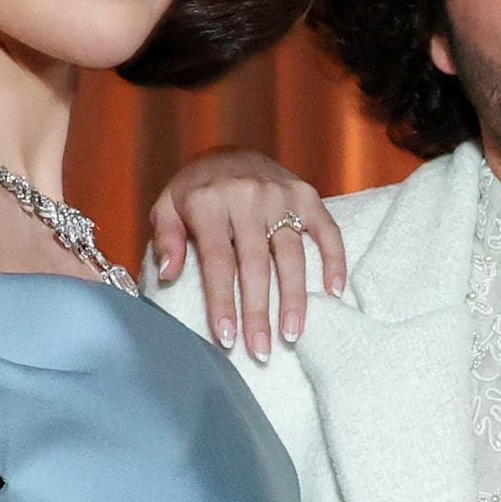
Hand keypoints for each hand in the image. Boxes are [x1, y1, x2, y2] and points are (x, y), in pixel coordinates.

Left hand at [148, 149, 344, 360]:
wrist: (228, 150)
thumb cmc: (195, 191)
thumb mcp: (167, 207)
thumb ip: (166, 238)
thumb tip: (169, 273)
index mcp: (208, 201)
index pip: (218, 261)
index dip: (223, 301)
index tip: (226, 338)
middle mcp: (247, 196)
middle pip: (256, 264)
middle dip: (259, 311)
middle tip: (260, 350)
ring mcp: (281, 194)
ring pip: (292, 254)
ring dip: (294, 297)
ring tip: (292, 333)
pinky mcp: (306, 194)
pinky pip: (326, 229)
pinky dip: (334, 260)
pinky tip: (333, 292)